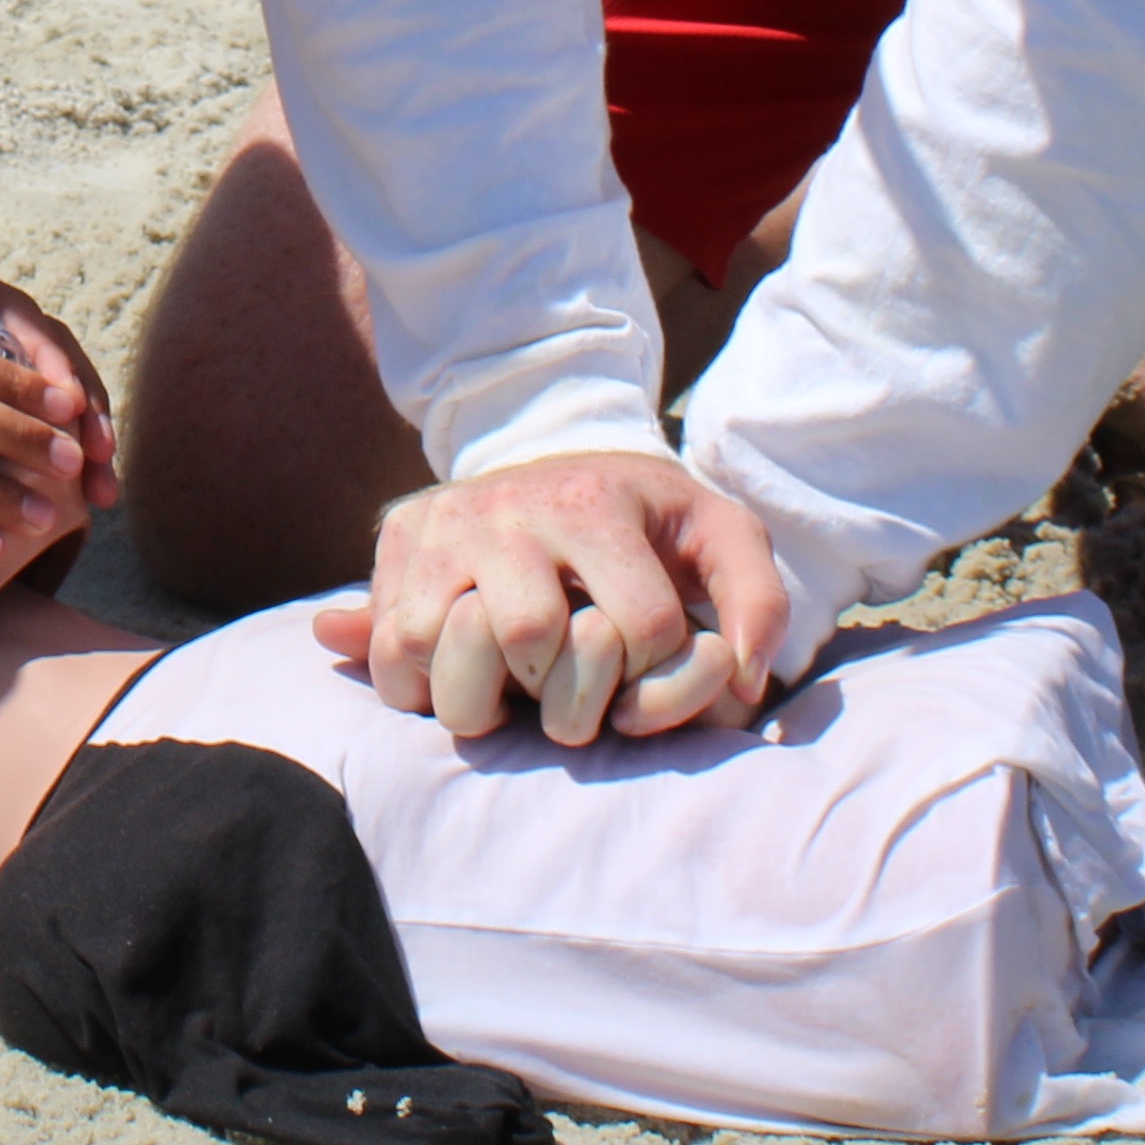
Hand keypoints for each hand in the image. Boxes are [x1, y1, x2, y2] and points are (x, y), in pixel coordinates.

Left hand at [0, 184, 121, 510]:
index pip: (23, 319)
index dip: (50, 361)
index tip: (65, 405)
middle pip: (53, 364)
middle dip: (85, 413)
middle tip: (99, 462)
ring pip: (54, 402)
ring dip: (87, 443)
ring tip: (100, 493)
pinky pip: (26, 435)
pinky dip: (55, 464)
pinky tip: (77, 504)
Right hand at [307, 451, 797, 738]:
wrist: (557, 453)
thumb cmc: (645, 517)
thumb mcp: (717, 534)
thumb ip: (756, 599)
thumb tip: (744, 675)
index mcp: (593, 503)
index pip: (637, 625)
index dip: (656, 668)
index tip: (648, 657)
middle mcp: (507, 509)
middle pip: (527, 637)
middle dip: (560, 684)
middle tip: (572, 678)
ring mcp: (443, 524)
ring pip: (436, 645)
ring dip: (479, 692)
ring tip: (513, 685)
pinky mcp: (399, 540)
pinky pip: (388, 646)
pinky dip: (415, 683)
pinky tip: (456, 674)